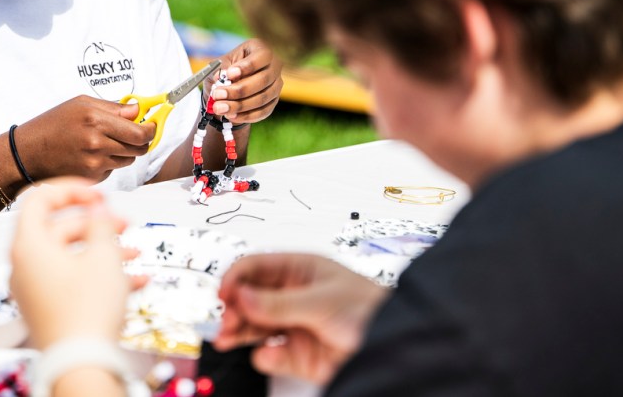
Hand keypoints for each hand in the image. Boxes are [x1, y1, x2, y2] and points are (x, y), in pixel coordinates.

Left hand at [9, 179, 130, 348]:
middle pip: (58, 228)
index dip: (71, 189)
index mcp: (28, 245)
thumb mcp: (103, 256)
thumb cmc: (86, 313)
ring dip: (104, 250)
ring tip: (134, 254)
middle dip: (96, 224)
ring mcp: (34, 288)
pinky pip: (72, 280)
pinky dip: (99, 275)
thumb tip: (96, 207)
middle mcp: (24, 264)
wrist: (81, 366)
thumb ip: (100, 223)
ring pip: (70, 256)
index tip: (98, 194)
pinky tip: (133, 281)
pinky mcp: (47, 308)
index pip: (40, 198)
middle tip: (123, 223)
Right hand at [14, 96, 154, 182]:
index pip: (139, 132)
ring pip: (128, 159)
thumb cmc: (52, 124)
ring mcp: (94, 164)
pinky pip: (113, 169)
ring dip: (126, 151)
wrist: (27, 153)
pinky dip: (110, 162)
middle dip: (142, 140)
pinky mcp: (91, 178)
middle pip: (139, 148)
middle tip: (136, 133)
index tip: (152, 124)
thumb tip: (138, 110)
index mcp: (95, 120)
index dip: (151, 129)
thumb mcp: (80, 104)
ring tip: (107, 141)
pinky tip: (93, 154)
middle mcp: (97, 143)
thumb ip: (113, 107)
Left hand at [209, 39, 282, 124]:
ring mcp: (276, 85)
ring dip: (240, 105)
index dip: (246, 66)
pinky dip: (246, 115)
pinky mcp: (273, 101)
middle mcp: (274, 66)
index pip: (261, 56)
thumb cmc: (224, 72)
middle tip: (218, 95)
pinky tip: (231, 115)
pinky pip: (263, 111)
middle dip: (238, 90)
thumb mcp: (219, 66)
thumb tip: (220, 77)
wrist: (229, 88)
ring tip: (220, 108)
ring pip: (263, 98)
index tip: (229, 74)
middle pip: (263, 80)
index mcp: (260, 49)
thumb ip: (219, 70)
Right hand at [215, 253, 387, 384]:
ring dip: (239, 332)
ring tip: (227, 339)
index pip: (257, 267)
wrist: (398, 350)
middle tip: (226, 321)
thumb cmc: (373, 311)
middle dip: (234, 308)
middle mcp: (293, 296)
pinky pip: (271, 354)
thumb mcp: (322, 302)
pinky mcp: (298, 354)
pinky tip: (266, 354)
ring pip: (254, 326)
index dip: (237, 278)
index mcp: (300, 270)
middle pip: (250, 298)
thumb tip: (243, 296)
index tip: (224, 294)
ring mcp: (294, 325)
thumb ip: (280, 303)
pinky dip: (264, 356)